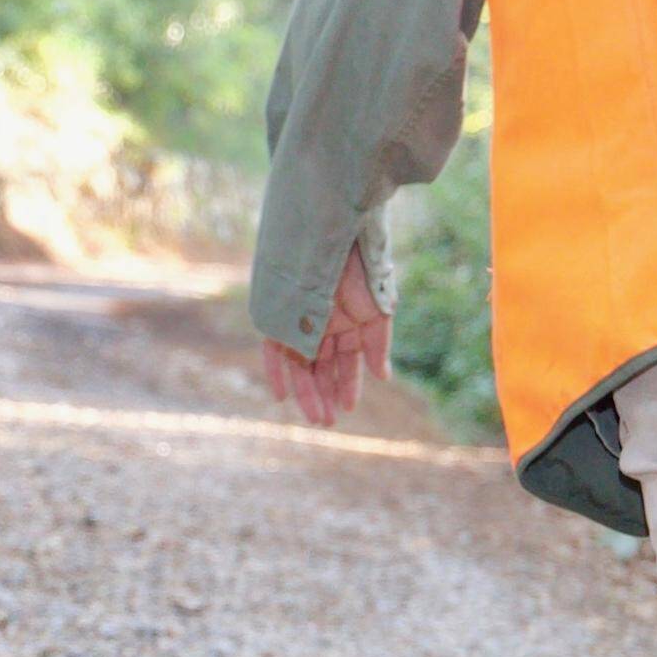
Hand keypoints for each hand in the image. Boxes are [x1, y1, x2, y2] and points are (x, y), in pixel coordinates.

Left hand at [262, 248, 391, 428]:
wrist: (335, 235)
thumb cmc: (361, 266)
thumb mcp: (377, 310)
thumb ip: (377, 344)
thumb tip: (383, 377)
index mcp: (347, 322)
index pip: (345, 362)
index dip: (347, 385)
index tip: (348, 408)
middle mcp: (322, 325)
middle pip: (320, 368)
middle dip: (325, 395)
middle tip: (328, 422)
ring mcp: (300, 321)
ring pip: (300, 365)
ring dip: (306, 392)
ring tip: (317, 417)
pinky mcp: (278, 315)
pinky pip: (273, 348)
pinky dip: (277, 372)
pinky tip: (283, 396)